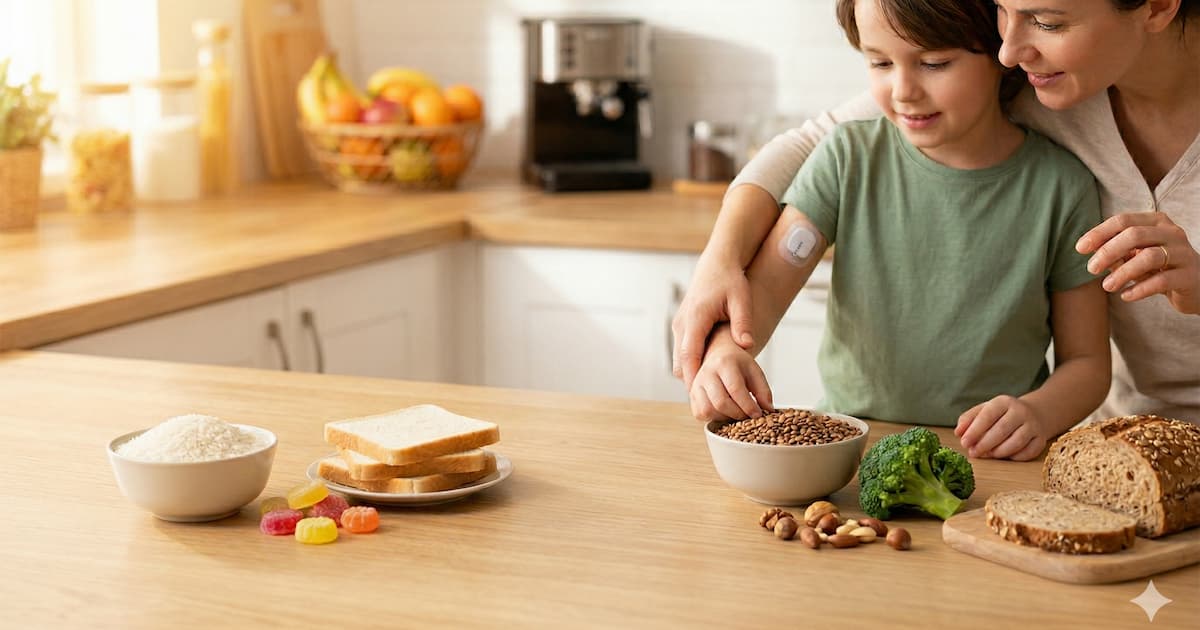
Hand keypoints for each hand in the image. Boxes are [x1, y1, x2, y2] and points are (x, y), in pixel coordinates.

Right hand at [672, 263, 754, 389]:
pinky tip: (707, 373)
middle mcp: (683, 322)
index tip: (700, 395)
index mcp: (696, 318)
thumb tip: (747, 345)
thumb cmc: (731, 280)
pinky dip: (691, 363)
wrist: (717, 262)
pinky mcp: (682, 324)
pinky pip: (682, 350)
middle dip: (691, 381)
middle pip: (680, 361)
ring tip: (708, 392)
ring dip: (691, 372)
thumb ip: (743, 323)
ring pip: (679, 358)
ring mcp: (680, 323)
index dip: (693, 377)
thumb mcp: (741, 299)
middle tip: (706, 402)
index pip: (689, 354)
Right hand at [689, 331, 773, 421]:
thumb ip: (764, 390)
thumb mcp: (755, 371)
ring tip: (736, 413)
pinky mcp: (691, 394)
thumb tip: (768, 410)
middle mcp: (707, 372)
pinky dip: (713, 418)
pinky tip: (724, 412)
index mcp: (724, 362)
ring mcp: (696, 383)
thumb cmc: (739, 364)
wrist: (719, 354)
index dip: (748, 406)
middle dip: (738, 414)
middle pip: (720, 403)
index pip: (735, 389)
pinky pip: (700, 413)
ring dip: (725, 417)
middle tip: (748, 416)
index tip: (758, 414)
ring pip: (707, 410)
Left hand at [954, 395, 1047, 460]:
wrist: (1033, 414)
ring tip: (987, 454)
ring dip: (998, 452)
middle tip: (973, 453)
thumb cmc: (1001, 415)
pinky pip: (1027, 453)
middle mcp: (1021, 412)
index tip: (963, 442)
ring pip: (1016, 442)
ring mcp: (1033, 426)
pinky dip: (1014, 457)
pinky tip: (1004, 456)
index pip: (988, 415)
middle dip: (984, 444)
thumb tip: (958, 432)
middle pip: (1001, 430)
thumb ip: (968, 420)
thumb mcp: (984, 411)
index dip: (974, 430)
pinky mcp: (1041, 440)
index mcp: (1003, 402)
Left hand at [1076, 211, 1199, 313]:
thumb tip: (1090, 251)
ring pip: (1149, 257)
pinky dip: (1140, 289)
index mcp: (1156, 222)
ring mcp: (1184, 253)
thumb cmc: (1160, 268)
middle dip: (1108, 251)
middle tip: (1091, 269)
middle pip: (1135, 235)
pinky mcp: (1190, 276)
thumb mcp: (1136, 257)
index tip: (1080, 248)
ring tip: (1107, 286)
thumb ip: (1116, 252)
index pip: (1123, 220)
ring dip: (1123, 272)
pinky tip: (1126, 296)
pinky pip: (1162, 281)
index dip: (1099, 233)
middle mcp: (1172, 233)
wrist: (1197, 286)